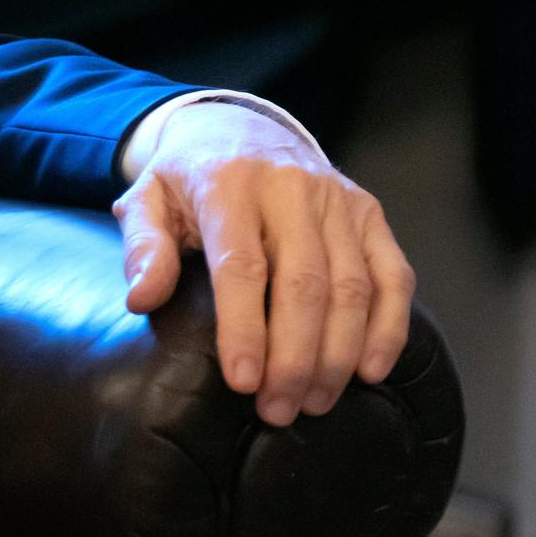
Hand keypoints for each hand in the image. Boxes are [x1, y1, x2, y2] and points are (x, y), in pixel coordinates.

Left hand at [113, 104, 414, 425]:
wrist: (238, 127)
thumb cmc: (187, 179)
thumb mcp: (147, 200)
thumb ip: (143, 248)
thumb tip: (141, 299)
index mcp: (228, 184)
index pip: (242, 267)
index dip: (245, 329)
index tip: (243, 383)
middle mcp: (290, 187)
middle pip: (304, 285)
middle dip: (295, 357)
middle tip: (278, 409)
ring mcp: (337, 199)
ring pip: (352, 287)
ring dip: (337, 354)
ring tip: (314, 402)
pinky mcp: (370, 213)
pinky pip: (393, 276)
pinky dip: (388, 327)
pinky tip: (369, 371)